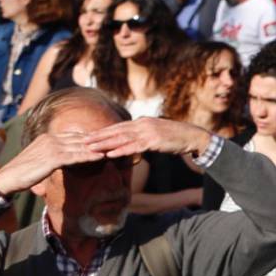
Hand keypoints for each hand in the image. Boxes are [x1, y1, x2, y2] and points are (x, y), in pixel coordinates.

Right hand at [0, 130, 109, 196]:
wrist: (6, 178)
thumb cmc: (23, 172)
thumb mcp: (41, 160)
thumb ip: (55, 157)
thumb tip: (67, 160)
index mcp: (48, 137)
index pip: (75, 136)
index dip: (91, 138)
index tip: (107, 139)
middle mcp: (51, 139)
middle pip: (81, 138)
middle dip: (99, 141)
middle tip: (116, 141)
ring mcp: (51, 147)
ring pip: (80, 146)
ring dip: (98, 148)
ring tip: (114, 148)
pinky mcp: (52, 158)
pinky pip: (75, 156)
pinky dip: (89, 156)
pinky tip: (101, 157)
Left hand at [85, 118, 213, 159]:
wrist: (194, 136)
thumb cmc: (176, 137)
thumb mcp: (157, 134)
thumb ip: (144, 136)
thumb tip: (133, 142)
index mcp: (142, 121)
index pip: (118, 126)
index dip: (103, 131)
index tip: (89, 135)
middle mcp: (143, 124)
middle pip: (116, 130)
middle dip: (98, 136)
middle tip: (81, 140)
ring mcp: (148, 132)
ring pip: (121, 138)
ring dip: (104, 144)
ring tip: (89, 148)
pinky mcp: (153, 141)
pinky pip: (133, 147)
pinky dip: (120, 151)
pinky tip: (109, 154)